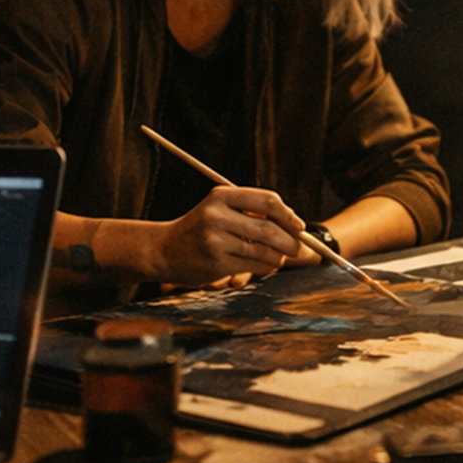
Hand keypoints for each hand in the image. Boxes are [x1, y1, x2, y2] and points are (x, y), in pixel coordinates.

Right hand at [146, 186, 306, 285]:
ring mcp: (215, 240)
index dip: (288, 214)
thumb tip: (293, 221)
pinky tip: (266, 265)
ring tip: (281, 257)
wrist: (164, 250)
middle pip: (269, 228)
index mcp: (222, 195)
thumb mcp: (220, 208)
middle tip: (298, 247)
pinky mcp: (216, 263)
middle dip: (290, 240)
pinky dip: (266, 266)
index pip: (268, 200)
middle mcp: (217, 215)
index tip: (299, 225)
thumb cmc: (199, 229)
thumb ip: (251, 210)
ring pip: (263, 250)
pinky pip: (253, 265)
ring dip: (279, 256)